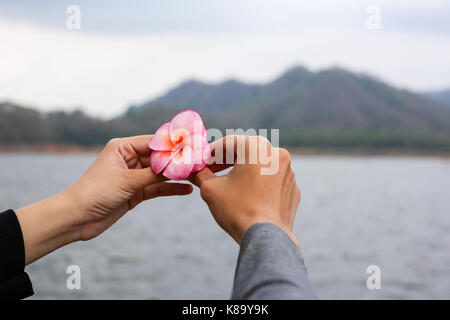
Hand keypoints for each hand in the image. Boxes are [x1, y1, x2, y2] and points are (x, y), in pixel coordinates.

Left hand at [16, 135, 192, 263]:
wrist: (76, 219)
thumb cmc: (95, 193)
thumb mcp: (127, 181)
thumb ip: (154, 173)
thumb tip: (178, 165)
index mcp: (123, 147)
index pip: (155, 142)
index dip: (175, 146)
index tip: (194, 147)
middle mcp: (130, 158)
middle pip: (160, 157)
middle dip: (179, 161)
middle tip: (200, 163)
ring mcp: (133, 176)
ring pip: (161, 173)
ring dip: (177, 175)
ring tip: (198, 176)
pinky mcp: (135, 191)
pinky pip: (157, 188)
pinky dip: (171, 189)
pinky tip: (187, 190)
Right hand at [192, 135, 300, 246]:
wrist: (265, 236)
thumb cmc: (237, 208)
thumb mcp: (210, 188)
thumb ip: (201, 174)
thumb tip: (194, 171)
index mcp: (257, 147)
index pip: (228, 143)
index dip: (211, 152)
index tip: (201, 161)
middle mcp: (277, 154)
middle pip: (247, 153)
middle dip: (227, 162)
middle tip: (211, 171)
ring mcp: (289, 173)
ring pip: (261, 167)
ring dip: (244, 173)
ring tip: (228, 186)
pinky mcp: (293, 190)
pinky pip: (272, 182)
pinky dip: (260, 186)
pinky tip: (247, 198)